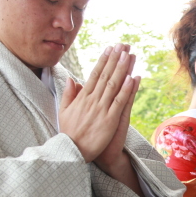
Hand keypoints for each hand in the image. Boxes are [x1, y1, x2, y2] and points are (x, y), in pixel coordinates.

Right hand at [59, 43, 136, 162]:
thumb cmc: (68, 133)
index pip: (95, 74)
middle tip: (122, 45)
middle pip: (106, 75)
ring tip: (128, 54)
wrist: (71, 151)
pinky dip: (126, 90)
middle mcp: (92, 100)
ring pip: (113, 85)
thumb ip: (68, 94)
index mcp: (82, 97)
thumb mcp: (63, 111)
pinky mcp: (110, 120)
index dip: (103, 60)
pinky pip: (119, 102)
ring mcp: (101, 109)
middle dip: (114, 59)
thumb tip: (71, 79)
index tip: (109, 48)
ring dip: (122, 69)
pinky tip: (132, 78)